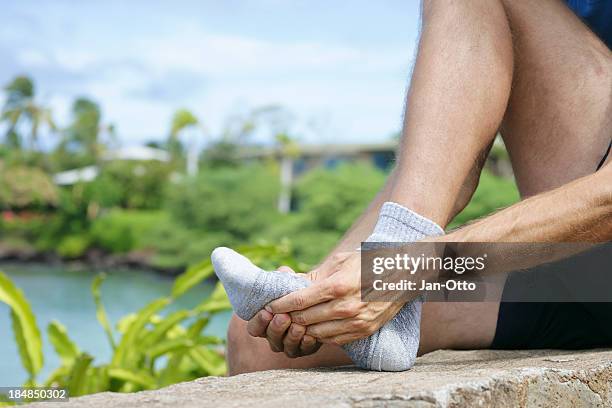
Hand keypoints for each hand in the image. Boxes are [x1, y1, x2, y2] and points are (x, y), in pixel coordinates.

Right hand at [245, 266, 320, 357]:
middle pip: (271, 338)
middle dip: (276, 328)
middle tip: (283, 317)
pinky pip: (305, 350)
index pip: (254, 328)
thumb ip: (283, 278)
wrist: (320, 300)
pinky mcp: (306, 348)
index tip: (266, 311)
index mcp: (265, 323)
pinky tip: (311, 335)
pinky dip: (307, 344)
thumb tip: (283, 272)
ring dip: (291, 336)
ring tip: (298, 326)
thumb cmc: (298, 290)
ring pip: (287, 347)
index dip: (258, 321)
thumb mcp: (290, 283)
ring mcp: (290, 345)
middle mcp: (275, 337)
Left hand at [266, 252, 405, 345]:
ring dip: (302, 329)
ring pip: (317, 333)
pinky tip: (314, 328)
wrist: (400, 275)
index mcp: (338, 286)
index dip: (281, 305)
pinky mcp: (363, 331)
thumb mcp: (339, 262)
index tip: (269, 305)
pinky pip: (333, 340)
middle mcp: (346, 307)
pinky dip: (319, 335)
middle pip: (305, 319)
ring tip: (293, 322)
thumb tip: (290, 283)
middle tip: (277, 316)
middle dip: (288, 318)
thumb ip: (315, 276)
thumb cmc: (366, 264)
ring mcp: (356, 322)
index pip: (300, 300)